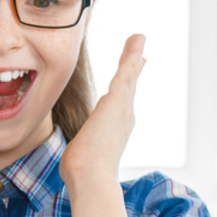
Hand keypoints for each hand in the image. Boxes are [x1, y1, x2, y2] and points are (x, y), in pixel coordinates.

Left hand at [60, 34, 145, 190]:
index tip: (129, 78)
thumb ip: (80, 153)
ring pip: (129, 75)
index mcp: (115, 129)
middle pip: (130, 86)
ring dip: (134, 55)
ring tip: (139, 38)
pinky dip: (132, 55)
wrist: (91, 177)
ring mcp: (122, 108)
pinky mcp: (116, 100)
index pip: (121, 104)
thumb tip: (73, 163)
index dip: (126, 90)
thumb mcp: (81, 157)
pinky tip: (137, 41)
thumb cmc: (82, 173)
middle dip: (134, 69)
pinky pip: (126, 71)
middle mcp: (124, 117)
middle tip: (142, 54)